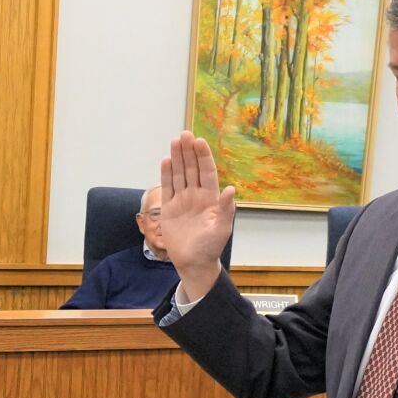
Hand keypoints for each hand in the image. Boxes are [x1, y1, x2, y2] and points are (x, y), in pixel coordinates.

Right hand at [160, 133, 235, 300]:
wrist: (193, 263)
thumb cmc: (211, 247)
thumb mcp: (221, 229)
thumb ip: (226, 209)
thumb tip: (231, 189)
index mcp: (211, 198)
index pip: (207, 172)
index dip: (203, 157)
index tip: (199, 142)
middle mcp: (196, 195)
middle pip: (192, 169)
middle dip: (189, 152)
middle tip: (184, 134)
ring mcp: (182, 200)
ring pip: (179, 175)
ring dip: (178, 158)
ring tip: (175, 141)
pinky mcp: (168, 208)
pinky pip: (167, 188)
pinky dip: (166, 174)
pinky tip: (166, 161)